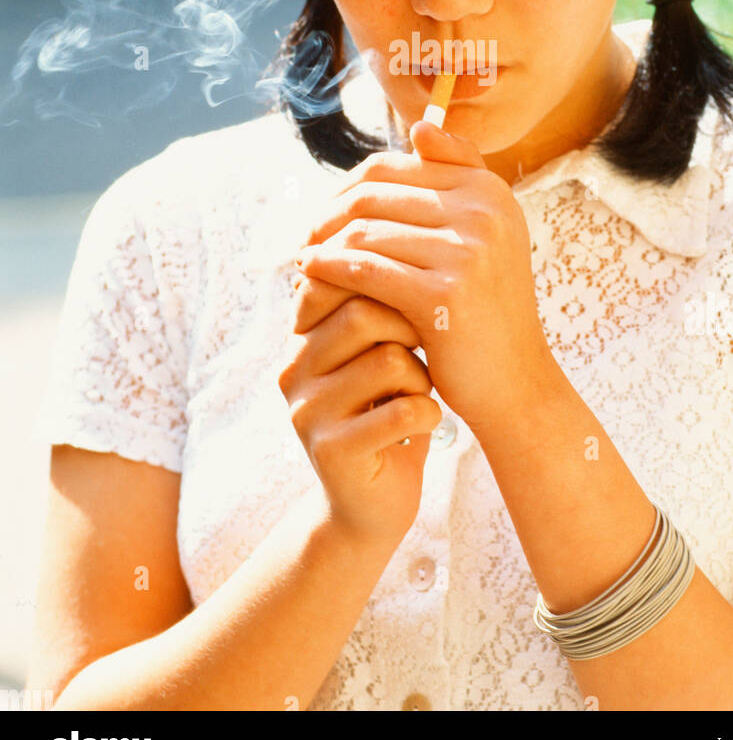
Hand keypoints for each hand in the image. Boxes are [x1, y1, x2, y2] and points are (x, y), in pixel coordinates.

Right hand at [281, 271, 440, 546]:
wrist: (374, 504)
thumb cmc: (388, 412)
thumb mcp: (381, 353)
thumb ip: (381, 305)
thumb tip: (412, 236)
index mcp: (302, 337)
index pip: (340, 280)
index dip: (391, 283)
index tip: (424, 301)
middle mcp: (293, 368)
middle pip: (362, 313)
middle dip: (411, 326)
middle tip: (431, 347)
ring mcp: (306, 411)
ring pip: (387, 360)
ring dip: (422, 375)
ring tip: (423, 391)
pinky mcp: (330, 451)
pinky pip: (399, 411)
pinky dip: (428, 413)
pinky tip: (428, 422)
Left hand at [295, 118, 555, 437]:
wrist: (516, 383)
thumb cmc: (487, 310)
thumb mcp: (486, 234)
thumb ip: (458, 177)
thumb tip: (420, 124)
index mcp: (490, 190)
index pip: (389, 167)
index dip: (345, 188)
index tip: (324, 215)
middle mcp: (484, 212)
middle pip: (372, 196)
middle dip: (328, 216)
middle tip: (305, 240)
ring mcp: (468, 251)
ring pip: (363, 232)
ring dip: (322, 246)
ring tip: (304, 262)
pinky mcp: (444, 294)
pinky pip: (364, 269)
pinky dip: (327, 270)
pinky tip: (309, 277)